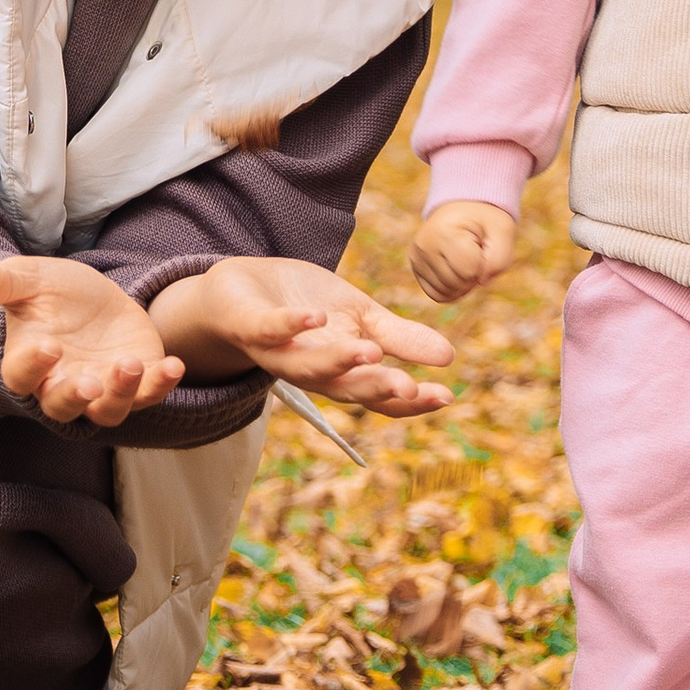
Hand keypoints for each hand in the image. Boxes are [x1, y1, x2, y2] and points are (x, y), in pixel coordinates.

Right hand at [0, 254, 183, 428]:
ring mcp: (101, 389)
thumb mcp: (30, 278)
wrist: (97, 296)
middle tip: (87, 383)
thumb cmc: (54, 292)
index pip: (23, 376)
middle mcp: (62, 384)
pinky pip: (148, 395)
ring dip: (120, 394)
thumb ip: (2, 282)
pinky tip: (173, 365)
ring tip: (132, 364)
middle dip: (74, 397)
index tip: (48, 345)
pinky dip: (161, 385)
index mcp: (29, 362)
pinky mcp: (136, 384)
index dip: (33, 366)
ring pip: (107, 412)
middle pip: (63, 407)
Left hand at [148, 255, 455, 417]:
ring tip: (371, 352)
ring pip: (307, 369)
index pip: (377, 394)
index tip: (445, 397)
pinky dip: (290, 326)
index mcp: (340, 370)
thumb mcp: (359, 317)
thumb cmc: (304, 305)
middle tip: (408, 388)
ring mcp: (277, 351)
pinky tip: (316, 319)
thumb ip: (398, 338)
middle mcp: (310, 369)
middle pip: (344, 389)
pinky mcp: (249, 325)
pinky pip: (269, 330)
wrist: (241, 288)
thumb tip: (448, 358)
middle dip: (375, 389)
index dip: (410, 401)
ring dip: (338, 364)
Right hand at [411, 201, 518, 304]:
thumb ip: (500, 259)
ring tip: (465, 260)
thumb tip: (482, 282)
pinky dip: (452, 290)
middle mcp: (424, 245)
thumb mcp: (502, 231)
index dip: (483, 266)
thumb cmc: (485, 221)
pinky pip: (437, 295)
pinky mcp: (416, 267)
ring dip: (463, 285)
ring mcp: (417, 257)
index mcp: (444, 233)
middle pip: (457, 284)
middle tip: (474, 252)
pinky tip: (457, 272)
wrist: (463, 209)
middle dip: (473, 276)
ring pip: (447, 293)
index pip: (469, 271)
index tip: (481, 247)